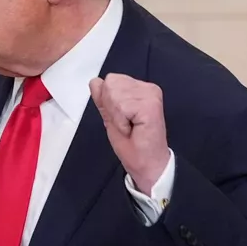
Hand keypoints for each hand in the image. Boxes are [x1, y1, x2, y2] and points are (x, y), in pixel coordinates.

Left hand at [89, 73, 169, 194]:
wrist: (147, 165)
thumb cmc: (134, 146)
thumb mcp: (111, 118)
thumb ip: (103, 99)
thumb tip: (95, 81)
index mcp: (139, 89)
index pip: (110, 80)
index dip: (108, 102)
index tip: (122, 119)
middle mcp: (147, 88)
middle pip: (111, 83)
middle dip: (111, 107)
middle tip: (126, 124)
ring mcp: (151, 94)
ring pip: (114, 93)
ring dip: (117, 116)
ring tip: (130, 127)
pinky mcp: (151, 104)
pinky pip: (121, 105)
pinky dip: (121, 121)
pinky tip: (133, 128)